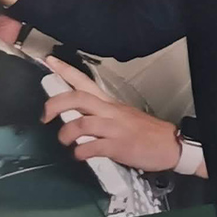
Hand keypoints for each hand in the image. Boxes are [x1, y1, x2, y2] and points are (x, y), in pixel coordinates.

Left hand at [40, 57, 183, 172]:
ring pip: (81, 124)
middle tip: (45, 116)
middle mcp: (111, 112)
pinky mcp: (118, 146)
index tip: (50, 62)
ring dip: (66, 134)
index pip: (85, 82)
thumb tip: (75, 117)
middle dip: (55, 104)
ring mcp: (115, 129)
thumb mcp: (123, 116)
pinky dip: (80, 153)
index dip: (66, 71)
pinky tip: (81, 155)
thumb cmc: (146, 132)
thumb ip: (100, 114)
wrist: (171, 145)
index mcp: (110, 104)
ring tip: (66, 142)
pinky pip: (91, 147)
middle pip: (78, 99)